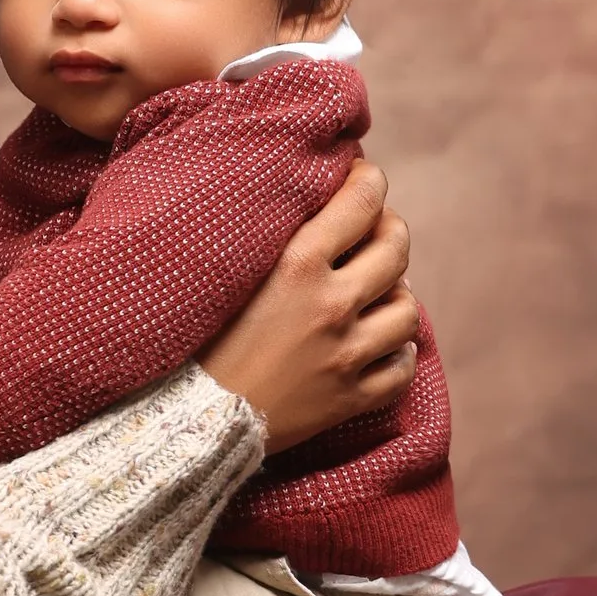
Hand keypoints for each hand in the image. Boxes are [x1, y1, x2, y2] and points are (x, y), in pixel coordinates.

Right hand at [200, 163, 420, 453]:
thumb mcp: (231, 273)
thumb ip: (275, 241)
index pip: (361, 202)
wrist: (189, 418)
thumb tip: (311, 206)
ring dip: (396, 296)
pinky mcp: (349, 398)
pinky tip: (380, 346)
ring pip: (407, 311)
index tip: (363, 178)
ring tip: (377, 294)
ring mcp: (346, 355)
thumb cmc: (194, 338)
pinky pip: (401, 369)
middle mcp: (331, 305)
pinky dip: (396, 355)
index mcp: (298, 265)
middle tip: (375, 230)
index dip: (369, 181)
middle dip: (390, 231)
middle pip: (396, 250)